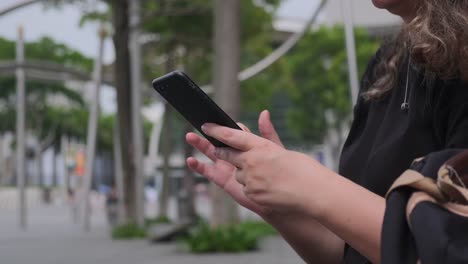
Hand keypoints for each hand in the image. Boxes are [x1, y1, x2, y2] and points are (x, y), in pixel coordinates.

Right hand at [186, 110, 283, 215]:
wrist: (275, 196)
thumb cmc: (277, 174)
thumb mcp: (273, 150)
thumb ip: (268, 132)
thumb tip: (264, 112)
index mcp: (245, 145)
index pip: (233, 132)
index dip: (225, 125)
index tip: (215, 118)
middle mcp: (234, 154)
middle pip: (218, 140)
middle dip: (207, 133)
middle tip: (199, 124)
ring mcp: (227, 166)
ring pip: (210, 152)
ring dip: (199, 145)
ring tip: (189, 136)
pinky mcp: (223, 179)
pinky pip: (208, 171)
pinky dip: (198, 166)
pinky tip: (190, 160)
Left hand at [202, 123, 320, 213]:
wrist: (314, 193)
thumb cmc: (304, 169)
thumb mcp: (284, 149)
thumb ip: (268, 136)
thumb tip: (262, 115)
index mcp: (260, 146)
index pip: (232, 135)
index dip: (217, 130)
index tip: (207, 126)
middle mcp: (251, 161)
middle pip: (228, 154)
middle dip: (222, 152)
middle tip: (218, 150)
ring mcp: (250, 179)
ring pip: (238, 174)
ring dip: (244, 173)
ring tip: (265, 176)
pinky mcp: (251, 195)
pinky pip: (246, 189)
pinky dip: (253, 187)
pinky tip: (269, 188)